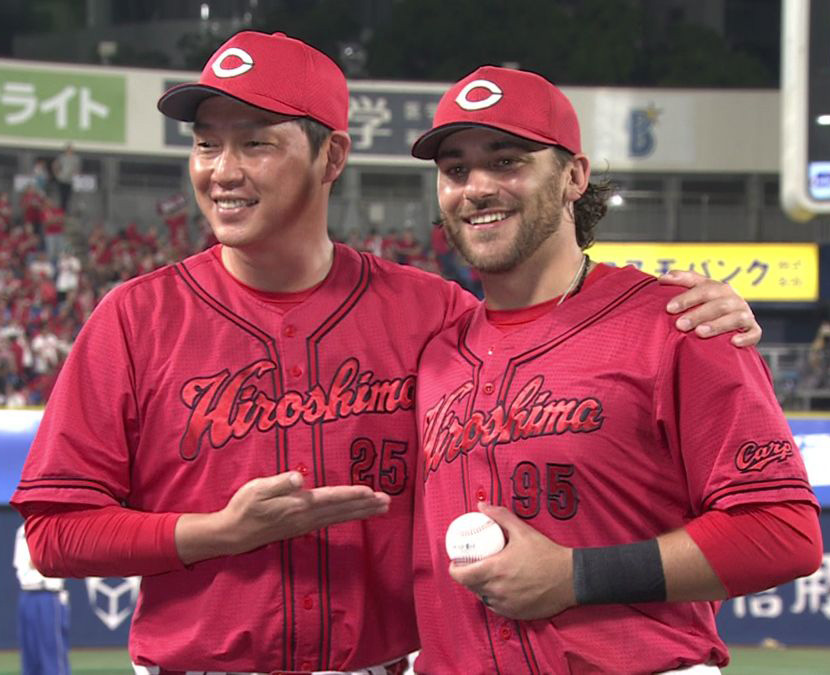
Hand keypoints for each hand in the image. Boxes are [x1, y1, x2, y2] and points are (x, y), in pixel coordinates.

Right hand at [177, 472, 389, 562]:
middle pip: (342, 510)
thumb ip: (279, 483)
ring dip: (361, 512)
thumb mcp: (257, 489)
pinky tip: (356, 515)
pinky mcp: (302, 528)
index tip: (371, 492)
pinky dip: (347, 517)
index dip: (352, 495)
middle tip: (388, 501)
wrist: (233, 534)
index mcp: (298, 505)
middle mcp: (306, 517)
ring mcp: (305, 525)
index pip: (331, 498)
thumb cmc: (244, 506)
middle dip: (366, 506)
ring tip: (381, 508)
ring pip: (340, 517)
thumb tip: (299, 479)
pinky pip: (332, 521)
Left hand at [448, 503, 574, 619]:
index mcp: (495, 570)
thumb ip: (500, 516)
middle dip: (467, 576)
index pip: (462, 576)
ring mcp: (506, 605)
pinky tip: (499, 587)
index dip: (455, 569)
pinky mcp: (515, 614)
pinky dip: (494, 597)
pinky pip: (496, 606)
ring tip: (485, 574)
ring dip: (480, 587)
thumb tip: (482, 506)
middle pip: (470, 586)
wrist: (570, 578)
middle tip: (471, 564)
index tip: (456, 561)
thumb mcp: (523, 530)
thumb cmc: (547, 554)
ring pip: (482, 597)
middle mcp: (497, 590)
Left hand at [659, 270, 760, 346]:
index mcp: (718, 288)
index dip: (686, 297)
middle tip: (680, 324)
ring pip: (735, 318)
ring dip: (717, 325)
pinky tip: (733, 342)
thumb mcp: (697, 288)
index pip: (702, 289)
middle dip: (698, 314)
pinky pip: (754, 333)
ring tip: (699, 332)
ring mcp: (745, 314)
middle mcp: (733, 299)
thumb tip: (663, 278)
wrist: (732, 320)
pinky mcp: (753, 329)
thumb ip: (682, 280)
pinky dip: (746, 337)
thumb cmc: (708, 304)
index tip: (669, 308)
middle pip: (717, 304)